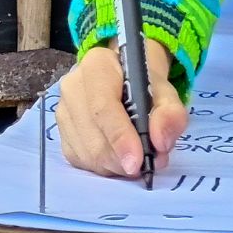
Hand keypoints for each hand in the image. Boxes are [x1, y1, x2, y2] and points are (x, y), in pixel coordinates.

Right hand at [56, 39, 188, 178]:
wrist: (125, 81)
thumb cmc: (144, 86)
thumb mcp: (165, 93)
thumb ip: (170, 114)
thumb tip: (161, 142)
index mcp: (96, 65)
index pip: (103, 107)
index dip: (120, 137)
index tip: (137, 162)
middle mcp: (72, 86)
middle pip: (94, 136)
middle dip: (122, 159)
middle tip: (146, 165)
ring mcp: (63, 111)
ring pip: (88, 154)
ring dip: (116, 166)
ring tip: (136, 159)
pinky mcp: (62, 134)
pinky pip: (82, 161)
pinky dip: (104, 168)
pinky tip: (118, 158)